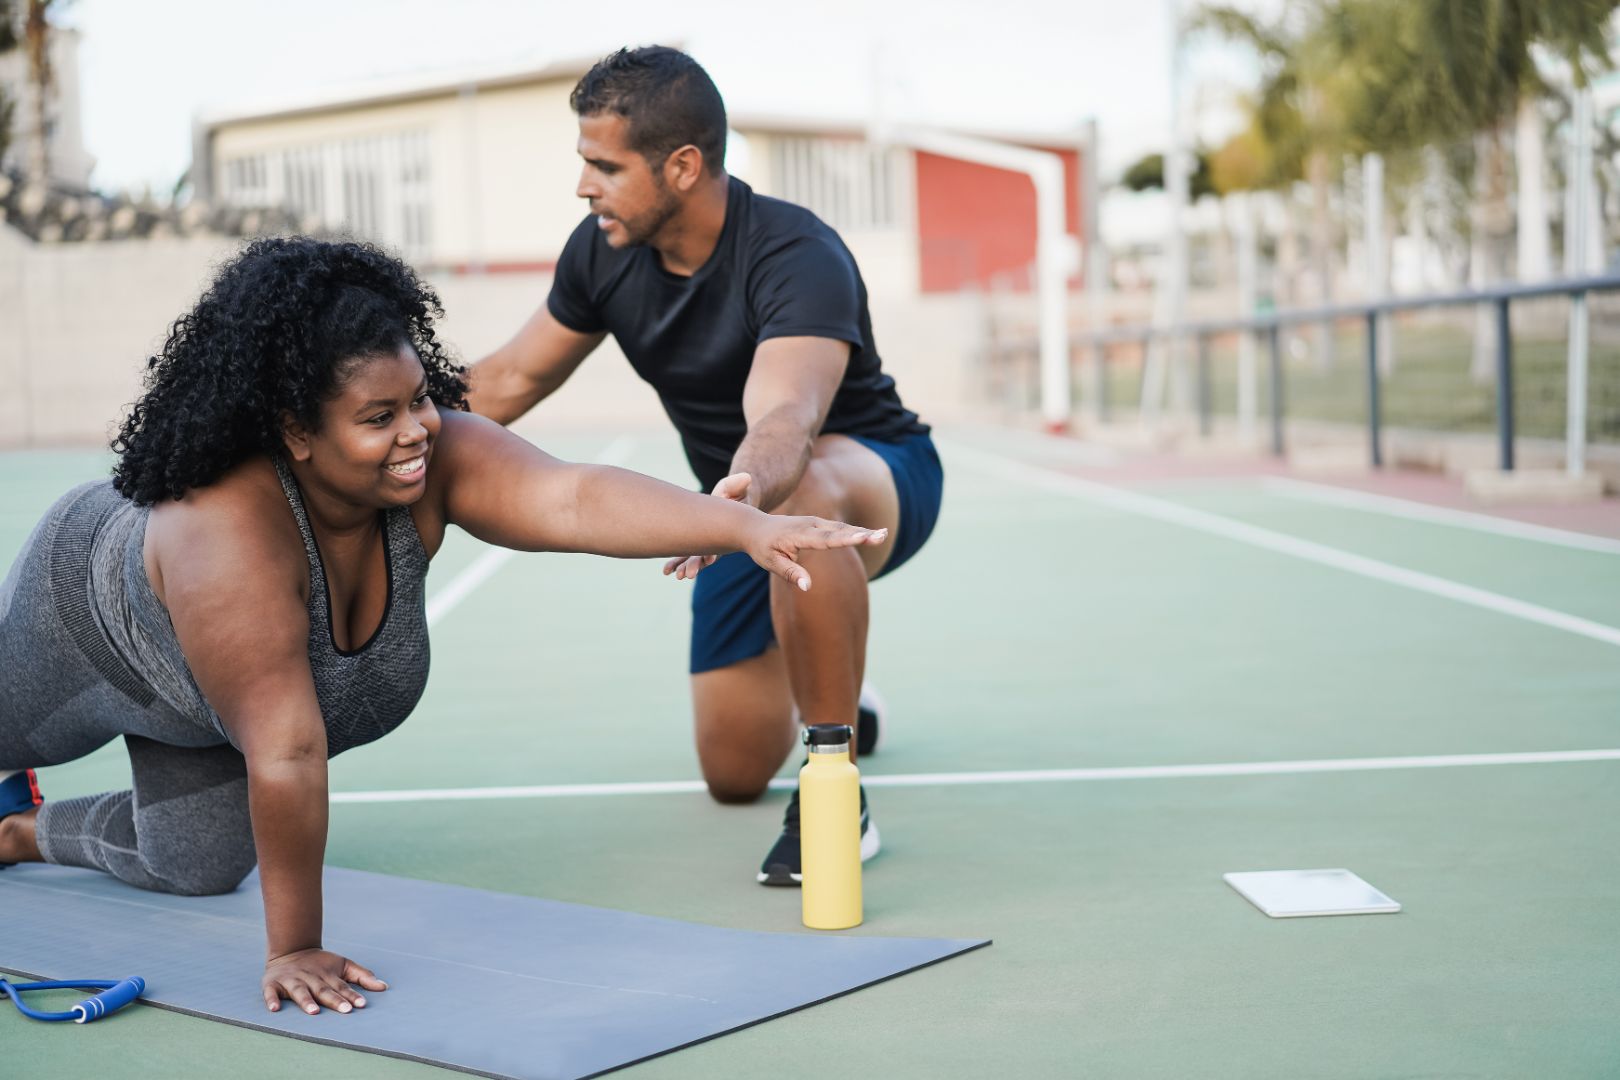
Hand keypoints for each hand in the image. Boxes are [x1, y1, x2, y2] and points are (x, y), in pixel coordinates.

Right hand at [263, 948, 386, 1014]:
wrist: (291, 950)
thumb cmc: (321, 964)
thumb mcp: (343, 966)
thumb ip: (362, 976)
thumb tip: (385, 987)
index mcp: (328, 975)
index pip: (342, 987)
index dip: (352, 995)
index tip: (362, 1004)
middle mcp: (310, 977)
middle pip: (323, 990)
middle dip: (334, 1000)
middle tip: (346, 1010)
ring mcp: (291, 980)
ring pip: (300, 991)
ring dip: (306, 1001)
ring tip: (314, 1012)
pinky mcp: (273, 983)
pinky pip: (271, 992)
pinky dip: (272, 999)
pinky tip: (275, 1009)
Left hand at [661, 472, 753, 581]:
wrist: (735, 504)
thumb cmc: (736, 495)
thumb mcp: (738, 488)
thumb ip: (738, 484)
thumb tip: (746, 477)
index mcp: (726, 531)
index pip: (720, 545)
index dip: (715, 553)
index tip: (709, 560)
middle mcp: (716, 541)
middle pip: (705, 556)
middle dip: (696, 565)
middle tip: (687, 575)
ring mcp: (705, 543)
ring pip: (693, 558)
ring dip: (683, 567)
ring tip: (674, 575)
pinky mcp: (695, 542)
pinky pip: (684, 555)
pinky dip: (676, 563)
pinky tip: (666, 571)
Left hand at [744, 515, 887, 591]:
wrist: (754, 526)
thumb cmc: (762, 547)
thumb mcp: (771, 563)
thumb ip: (791, 574)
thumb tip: (808, 587)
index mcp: (799, 535)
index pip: (826, 539)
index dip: (845, 539)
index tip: (863, 538)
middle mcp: (810, 525)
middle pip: (840, 530)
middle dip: (862, 533)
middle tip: (883, 536)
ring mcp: (815, 522)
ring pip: (842, 527)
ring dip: (863, 531)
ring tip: (883, 534)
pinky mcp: (818, 523)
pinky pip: (839, 527)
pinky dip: (855, 530)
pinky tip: (870, 534)